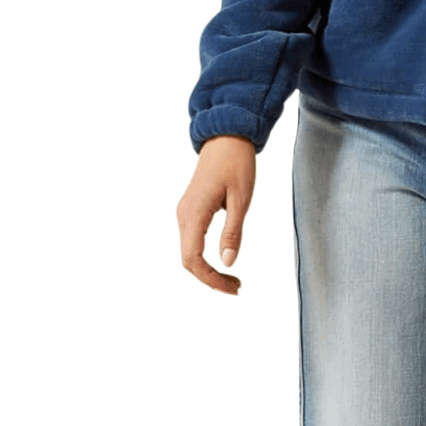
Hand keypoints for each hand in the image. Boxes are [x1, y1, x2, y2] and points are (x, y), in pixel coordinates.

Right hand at [179, 136, 256, 294]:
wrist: (226, 137)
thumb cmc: (236, 164)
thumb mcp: (241, 199)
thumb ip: (233, 231)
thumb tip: (228, 262)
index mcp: (195, 213)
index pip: (193, 258)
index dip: (210, 278)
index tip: (232, 288)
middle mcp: (184, 215)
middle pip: (188, 260)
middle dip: (210, 279)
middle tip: (237, 288)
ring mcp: (184, 213)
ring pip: (188, 253)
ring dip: (208, 270)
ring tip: (233, 280)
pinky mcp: (190, 211)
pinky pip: (192, 242)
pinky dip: (205, 258)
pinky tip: (222, 262)